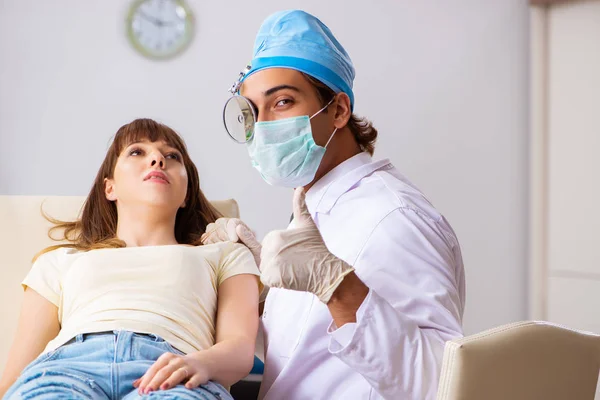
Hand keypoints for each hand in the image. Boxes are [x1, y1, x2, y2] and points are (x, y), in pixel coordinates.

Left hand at [134, 352, 208, 393]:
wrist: (203, 363)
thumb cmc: (178, 367)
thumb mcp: (165, 368)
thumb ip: (151, 376)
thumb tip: (135, 385)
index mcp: (167, 358)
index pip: (155, 369)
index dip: (147, 379)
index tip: (141, 390)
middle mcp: (177, 361)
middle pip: (165, 371)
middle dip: (155, 381)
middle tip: (148, 391)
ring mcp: (189, 367)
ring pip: (179, 373)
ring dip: (171, 380)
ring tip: (163, 388)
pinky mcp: (200, 374)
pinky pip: (196, 378)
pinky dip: (192, 382)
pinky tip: (187, 387)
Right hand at [201, 218, 261, 266]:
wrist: (246, 269)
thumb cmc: (253, 258)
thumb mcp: (255, 248)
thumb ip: (248, 237)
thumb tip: (238, 227)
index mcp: (239, 225)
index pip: (232, 222)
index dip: (231, 230)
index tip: (234, 241)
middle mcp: (227, 226)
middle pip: (219, 224)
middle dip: (224, 236)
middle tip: (230, 247)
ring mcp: (217, 233)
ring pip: (210, 231)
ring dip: (217, 241)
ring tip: (225, 251)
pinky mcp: (210, 241)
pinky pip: (205, 239)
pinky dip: (210, 245)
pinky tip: (218, 253)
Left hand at [259, 187, 354, 302]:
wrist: (325, 270)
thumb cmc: (316, 248)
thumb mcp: (307, 224)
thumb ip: (300, 205)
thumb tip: (300, 188)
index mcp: (274, 236)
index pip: (267, 244)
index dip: (280, 249)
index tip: (293, 252)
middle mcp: (269, 249)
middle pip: (264, 256)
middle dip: (276, 259)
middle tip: (294, 261)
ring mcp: (270, 264)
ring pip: (265, 268)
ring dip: (276, 270)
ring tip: (292, 268)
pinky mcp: (272, 278)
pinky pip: (267, 279)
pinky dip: (276, 280)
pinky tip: (289, 275)